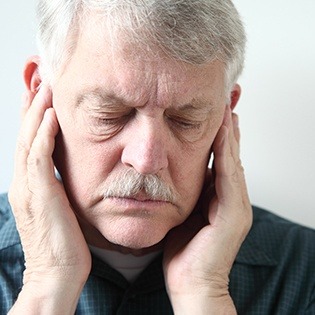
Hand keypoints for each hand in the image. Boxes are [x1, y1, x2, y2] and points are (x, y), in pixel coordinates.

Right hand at [8, 86, 90, 313]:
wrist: (57, 273)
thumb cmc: (64, 242)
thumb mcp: (60, 207)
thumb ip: (59, 187)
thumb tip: (68, 172)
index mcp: (30, 184)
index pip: (30, 140)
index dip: (34, 114)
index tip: (42, 92)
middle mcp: (24, 181)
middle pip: (25, 133)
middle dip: (31, 103)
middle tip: (38, 77)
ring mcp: (28, 187)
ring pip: (28, 139)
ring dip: (36, 110)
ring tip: (43, 85)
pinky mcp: (39, 194)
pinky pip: (39, 157)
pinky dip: (42, 134)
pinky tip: (50, 114)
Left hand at [163, 107, 252, 313]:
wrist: (192, 284)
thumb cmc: (183, 251)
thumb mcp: (181, 215)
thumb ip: (183, 194)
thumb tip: (172, 174)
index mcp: (217, 196)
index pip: (220, 156)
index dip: (218, 132)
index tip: (214, 108)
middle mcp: (231, 196)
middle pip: (230, 152)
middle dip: (229, 124)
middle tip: (228, 95)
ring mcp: (236, 204)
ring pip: (233, 159)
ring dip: (230, 132)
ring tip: (227, 104)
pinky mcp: (234, 213)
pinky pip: (229, 175)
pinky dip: (226, 152)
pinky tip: (224, 131)